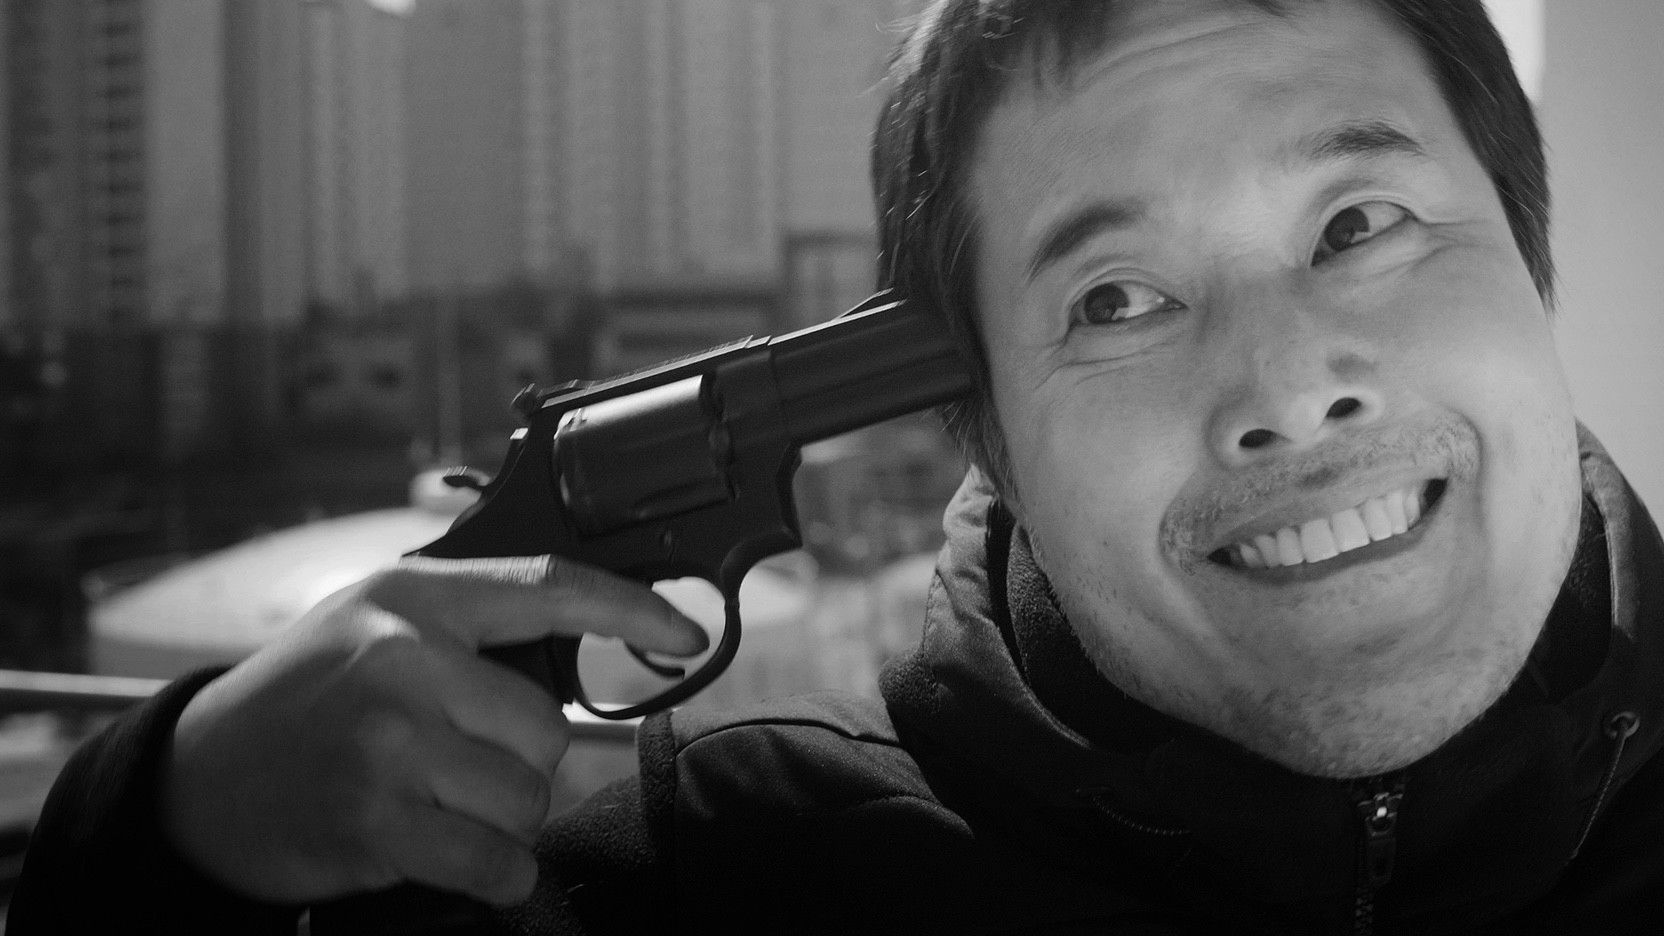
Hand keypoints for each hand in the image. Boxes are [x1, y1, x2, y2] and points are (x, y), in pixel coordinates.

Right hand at [159, 555, 705, 906]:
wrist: (198, 777)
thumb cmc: (304, 695)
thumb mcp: (374, 619)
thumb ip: (466, 625)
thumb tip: (580, 641)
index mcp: (414, 596)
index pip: (550, 587)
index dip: (633, 609)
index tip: (688, 633)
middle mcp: (405, 659)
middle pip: (549, 727)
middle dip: (520, 758)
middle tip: (456, 760)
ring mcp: (390, 742)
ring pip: (528, 797)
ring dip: (500, 818)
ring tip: (434, 798)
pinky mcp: (376, 822)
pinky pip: (495, 862)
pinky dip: (491, 872)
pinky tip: (447, 852)